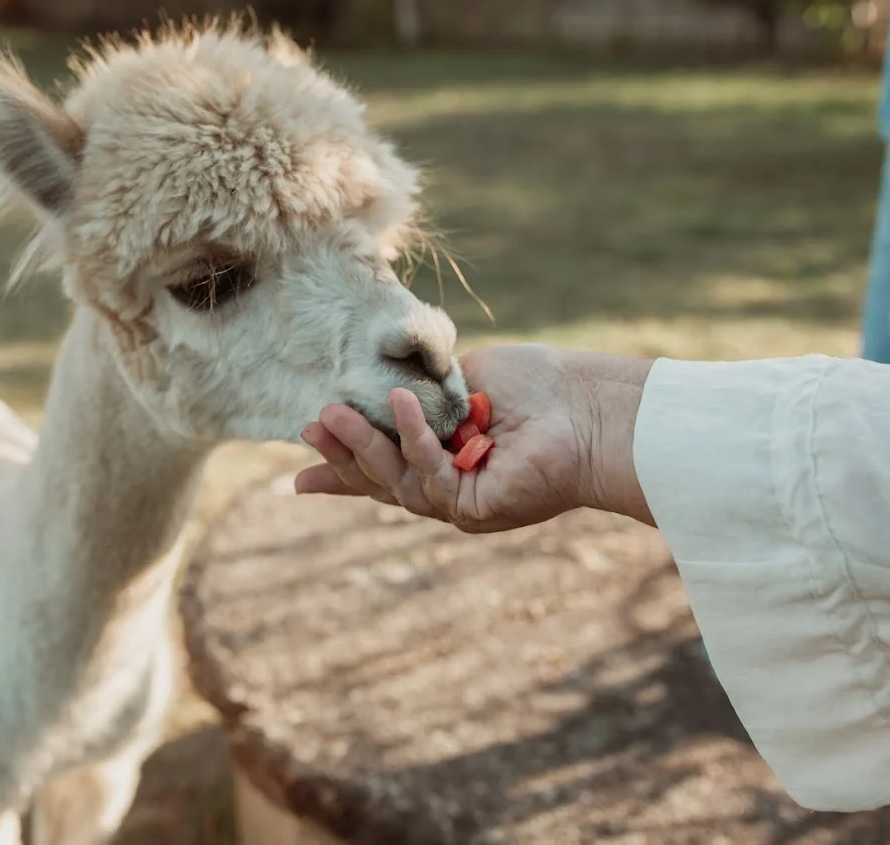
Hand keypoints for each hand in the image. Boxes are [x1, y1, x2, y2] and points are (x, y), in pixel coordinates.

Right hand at [295, 344, 654, 532]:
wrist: (591, 408)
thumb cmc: (538, 387)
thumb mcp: (460, 382)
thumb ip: (417, 394)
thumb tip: (378, 391)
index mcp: (444, 457)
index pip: (384, 466)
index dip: (342, 470)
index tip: (298, 478)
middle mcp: (448, 486)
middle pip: (380, 479)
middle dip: (342, 454)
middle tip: (308, 426)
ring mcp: (460, 501)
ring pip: (395, 481)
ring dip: (361, 446)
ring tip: (329, 415)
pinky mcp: (475, 507)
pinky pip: (429, 474)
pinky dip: (412, 438)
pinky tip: (397, 403)